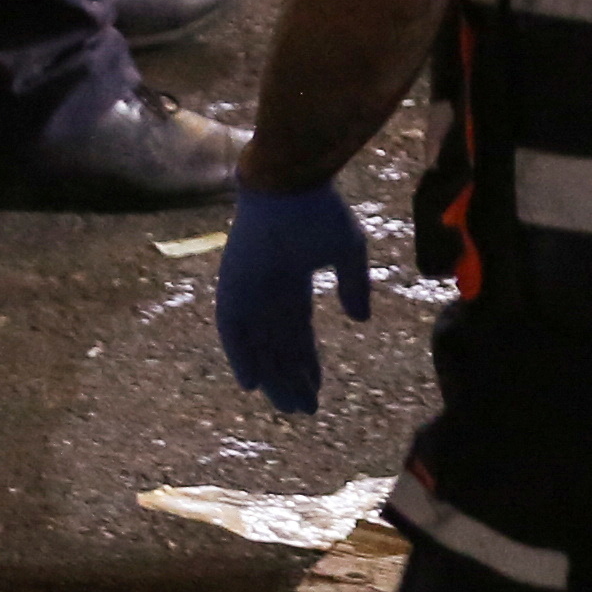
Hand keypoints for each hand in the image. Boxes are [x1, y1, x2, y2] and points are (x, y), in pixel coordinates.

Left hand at [216, 180, 371, 412]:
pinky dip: (240, 356)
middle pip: (277, 346)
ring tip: (287, 405)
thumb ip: (353, 285)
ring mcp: (248, 290)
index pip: (297, 333)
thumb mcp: (348, 250)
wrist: (290, 182)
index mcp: (292, 281)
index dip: (307, 362)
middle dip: (291, 378)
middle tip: (304, 409)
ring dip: (271, 376)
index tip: (318, 389)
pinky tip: (252, 383)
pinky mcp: (233, 286)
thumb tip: (360, 320)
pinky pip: (232, 330)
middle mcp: (267, 292)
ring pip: (258, 345)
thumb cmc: (320, 209)